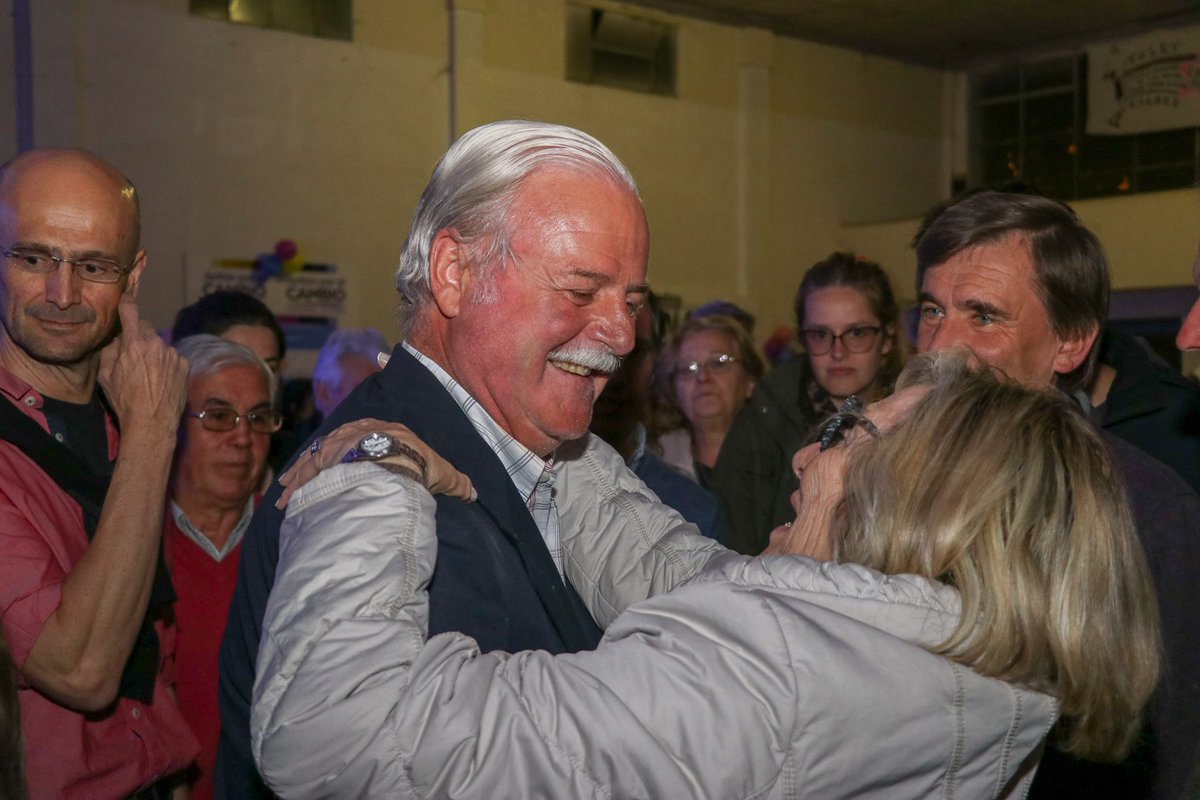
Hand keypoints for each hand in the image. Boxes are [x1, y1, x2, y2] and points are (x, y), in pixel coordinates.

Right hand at [97, 294, 188, 432]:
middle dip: (138, 336)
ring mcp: (173, 354)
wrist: (152, 421)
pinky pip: (172, 357)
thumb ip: (110, 351)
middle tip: (132, 354)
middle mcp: (156, 344)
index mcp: (133, 344)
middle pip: (145, 329)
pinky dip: (166, 363)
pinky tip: (160, 380)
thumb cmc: (125, 400)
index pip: (130, 312)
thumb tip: (117, 340)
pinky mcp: (184, 365)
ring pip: (159, 344)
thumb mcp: (105, 376)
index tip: (126, 299)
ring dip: (153, 352)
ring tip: (148, 374)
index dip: (126, 304)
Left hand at [277, 419, 474, 507]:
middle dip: (324, 460)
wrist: (394, 464)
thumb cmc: (418, 465)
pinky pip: (304, 471)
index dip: (357, 447)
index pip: (369, 434)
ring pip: (315, 457)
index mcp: (387, 430)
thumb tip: (474, 492)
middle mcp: (358, 431)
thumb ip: (456, 483)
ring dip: (302, 474)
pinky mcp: (323, 458)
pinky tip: (285, 495)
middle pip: (337, 444)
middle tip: (313, 476)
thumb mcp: (443, 473)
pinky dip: (295, 482)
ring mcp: (338, 443)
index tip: (349, 459)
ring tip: (288, 490)